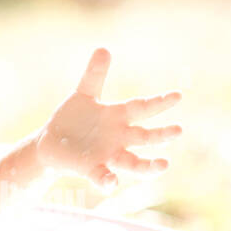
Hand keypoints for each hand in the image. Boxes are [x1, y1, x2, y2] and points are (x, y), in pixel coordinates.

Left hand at [35, 48, 181, 192]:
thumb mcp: (84, 94)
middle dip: (162, 135)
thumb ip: (95, 75)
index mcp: (118, 117)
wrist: (51, 144)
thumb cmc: (73, 120)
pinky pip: (102, 176)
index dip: (159, 102)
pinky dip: (107, 180)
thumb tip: (104, 48)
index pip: (142, 108)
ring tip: (164, 164)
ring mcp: (107, 156)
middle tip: (178, 130)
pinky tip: (111, 181)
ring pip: (133, 163)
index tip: (178, 95)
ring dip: (148, 166)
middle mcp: (119, 138)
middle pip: (145, 137)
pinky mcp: (91, 169)